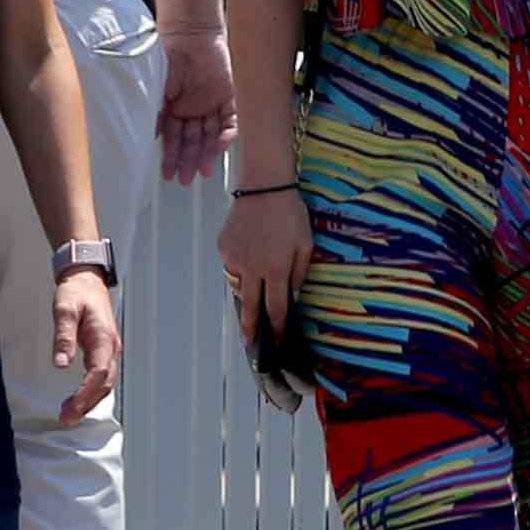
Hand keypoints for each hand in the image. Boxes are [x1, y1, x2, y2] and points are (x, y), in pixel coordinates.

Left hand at [51, 269, 120, 421]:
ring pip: (105, 383)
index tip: (70, 408)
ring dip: (89, 401)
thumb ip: (63, 337)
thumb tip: (61, 365)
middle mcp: (111, 347)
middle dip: (87, 404)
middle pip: (105, 384)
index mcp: (104, 337)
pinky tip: (78, 400)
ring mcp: (110, 350)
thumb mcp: (64, 310)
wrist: (86, 279)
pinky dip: (92, 392)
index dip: (85, 393)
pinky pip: (102, 377)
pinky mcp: (104, 352)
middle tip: (66, 419)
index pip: (99, 373)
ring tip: (69, 415)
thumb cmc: (75, 292)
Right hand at [156, 28, 237, 184]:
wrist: (190, 34)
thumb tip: (153, 137)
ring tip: (203, 172)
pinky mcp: (227, 97)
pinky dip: (225, 134)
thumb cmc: (169, 58)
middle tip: (185, 179)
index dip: (170, 156)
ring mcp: (210, 104)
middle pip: (191, 140)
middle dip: (187, 160)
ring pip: (209, 135)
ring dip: (206, 153)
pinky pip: (228, 120)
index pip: (172, 138)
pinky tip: (219, 146)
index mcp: (173, 109)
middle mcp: (192, 110)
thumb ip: (158, 113)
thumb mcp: (158, 89)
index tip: (167, 174)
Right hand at [217, 184, 312, 356]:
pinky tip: (250, 253)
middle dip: (250, 328)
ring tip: (257, 277)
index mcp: (276, 269)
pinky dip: (240, 268)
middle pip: (251, 307)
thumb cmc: (290, 215)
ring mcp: (234, 259)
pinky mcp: (223, 249)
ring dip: (248, 290)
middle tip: (249, 342)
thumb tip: (292, 295)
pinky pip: (232, 267)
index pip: (275, 308)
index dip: (277, 327)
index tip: (277, 339)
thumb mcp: (306, 245)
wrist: (264, 187)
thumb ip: (299, 273)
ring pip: (239, 286)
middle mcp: (252, 269)